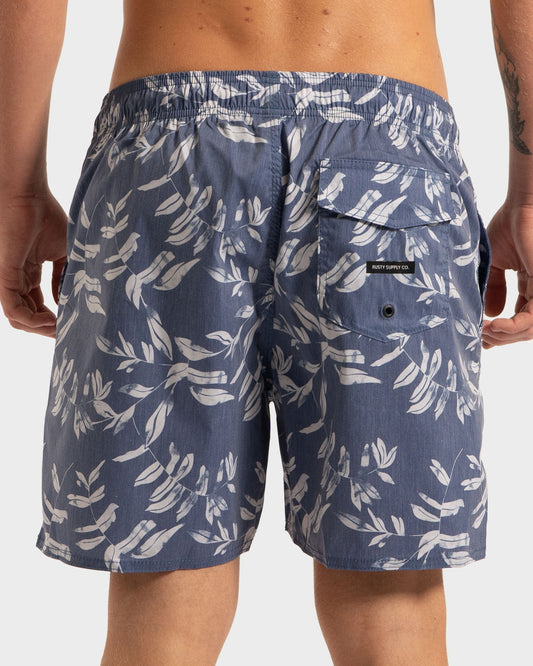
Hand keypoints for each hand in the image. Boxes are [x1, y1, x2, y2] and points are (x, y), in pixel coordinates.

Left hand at [0, 187, 67, 337]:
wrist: (28, 193)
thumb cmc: (45, 215)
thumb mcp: (62, 252)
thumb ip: (63, 277)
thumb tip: (65, 300)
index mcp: (27, 272)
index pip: (35, 304)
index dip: (51, 319)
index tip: (70, 325)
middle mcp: (15, 278)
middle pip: (26, 315)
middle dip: (46, 328)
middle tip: (66, 333)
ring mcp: (8, 278)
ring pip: (18, 317)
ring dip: (39, 329)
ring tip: (58, 330)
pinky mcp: (4, 276)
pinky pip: (13, 309)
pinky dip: (31, 321)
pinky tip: (50, 322)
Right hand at [481, 200, 532, 348]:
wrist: (522, 207)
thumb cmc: (509, 227)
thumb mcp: (494, 263)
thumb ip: (492, 288)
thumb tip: (489, 314)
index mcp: (531, 287)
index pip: (520, 319)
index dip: (500, 332)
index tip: (479, 335)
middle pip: (524, 330)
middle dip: (500, 338)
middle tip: (479, 336)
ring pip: (529, 329)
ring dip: (504, 336)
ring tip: (484, 332)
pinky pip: (532, 319)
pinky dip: (512, 327)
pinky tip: (494, 326)